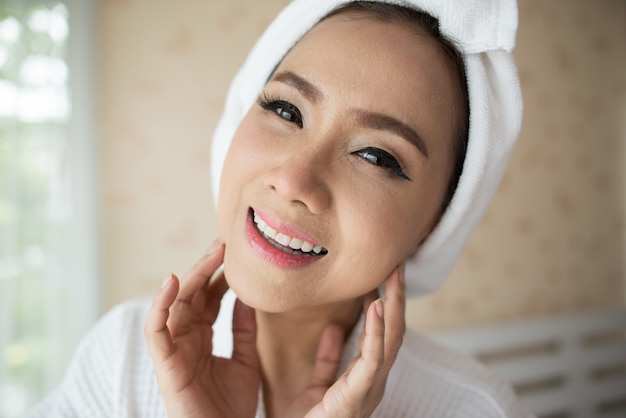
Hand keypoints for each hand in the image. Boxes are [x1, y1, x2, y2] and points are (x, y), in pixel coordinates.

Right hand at [144, 240, 259, 417]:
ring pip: (175, 304)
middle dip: (206, 267)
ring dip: (192, 276)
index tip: (236, 252)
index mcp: (201, 338)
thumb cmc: (232, 407)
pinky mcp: (165, 364)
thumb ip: (244, 328)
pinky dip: (160, 305)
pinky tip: (172, 281)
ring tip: (213, 253)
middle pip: (191, 295)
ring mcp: (173, 350)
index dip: (219, 274)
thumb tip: (250, 294)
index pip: (207, 298)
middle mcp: (184, 339)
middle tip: (225, 242)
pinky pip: (155, 330)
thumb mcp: (245, 359)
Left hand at [287, 263, 405, 417]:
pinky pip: (373, 360)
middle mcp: (374, 381)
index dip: (386, 302)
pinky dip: (378, 332)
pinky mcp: (357, 396)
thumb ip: (328, 358)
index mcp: (365, 377)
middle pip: (393, 331)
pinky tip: (378, 307)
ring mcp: (370, 389)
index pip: (383, 333)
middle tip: (397, 264)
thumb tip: (333, 328)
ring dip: (393, 305)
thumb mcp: (316, 385)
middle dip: (397, 297)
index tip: (384, 273)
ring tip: (393, 276)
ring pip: (391, 340)